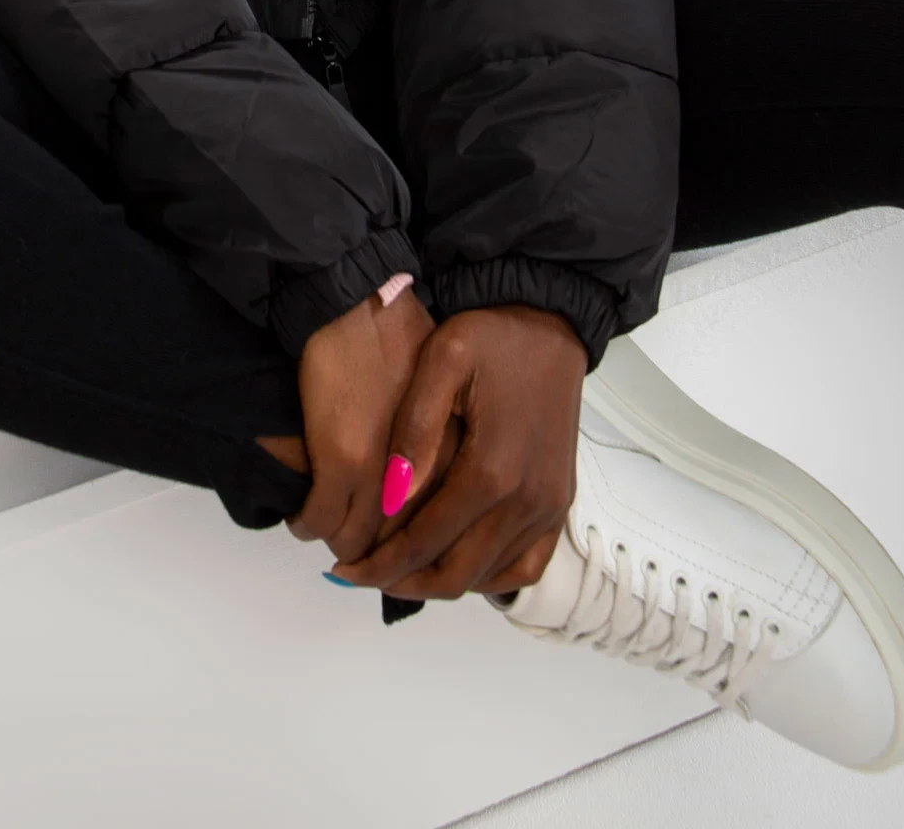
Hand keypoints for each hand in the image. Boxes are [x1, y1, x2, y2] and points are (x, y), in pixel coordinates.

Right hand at [284, 284, 436, 565]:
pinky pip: (317, 520)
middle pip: (394, 545)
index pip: (429, 527)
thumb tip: (421, 485)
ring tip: (326, 529)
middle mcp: (423, 474)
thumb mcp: (441, 399)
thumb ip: (438, 446)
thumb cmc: (398, 340)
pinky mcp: (340, 462)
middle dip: (373, 555)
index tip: (387, 545)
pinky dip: (306, 524)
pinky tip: (303, 517)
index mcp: (451, 458)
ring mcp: (381, 473)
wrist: (360, 308)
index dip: (405, 544)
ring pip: (354, 542)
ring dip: (338, 544)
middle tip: (354, 545)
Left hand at [326, 304, 587, 599]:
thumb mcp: (443, 359)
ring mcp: (548, 505)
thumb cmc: (493, 335)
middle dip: (402, 581)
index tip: (343, 570)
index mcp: (491, 469)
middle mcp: (526, 499)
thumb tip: (394, 495)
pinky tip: (455, 564)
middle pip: (455, 573)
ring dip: (440, 582)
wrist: (552, 321)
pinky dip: (489, 578)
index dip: (380, 563)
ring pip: (488, 577)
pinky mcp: (560, 502)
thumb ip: (416, 428)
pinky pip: (527, 565)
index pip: (425, 541)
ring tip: (397, 569)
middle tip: (361, 573)